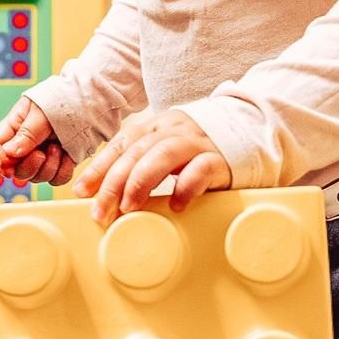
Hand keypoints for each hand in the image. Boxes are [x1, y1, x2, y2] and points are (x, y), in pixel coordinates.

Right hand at [0, 95, 77, 186]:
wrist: (92, 102)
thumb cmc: (64, 99)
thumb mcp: (41, 113)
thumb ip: (26, 133)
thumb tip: (8, 153)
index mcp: (17, 126)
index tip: (4, 168)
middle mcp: (28, 143)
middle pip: (16, 168)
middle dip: (28, 166)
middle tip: (40, 154)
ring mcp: (45, 155)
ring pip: (36, 177)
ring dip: (47, 167)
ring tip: (57, 148)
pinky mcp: (61, 163)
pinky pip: (56, 179)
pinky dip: (61, 172)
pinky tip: (67, 157)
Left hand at [73, 109, 232, 218]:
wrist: (255, 133)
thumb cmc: (203, 150)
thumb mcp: (169, 150)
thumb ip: (143, 163)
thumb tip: (107, 193)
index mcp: (159, 126)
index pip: (123, 143)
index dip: (100, 167)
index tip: (82, 191)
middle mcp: (176, 130)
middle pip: (137, 151)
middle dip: (113, 182)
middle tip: (100, 211)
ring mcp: (200, 142)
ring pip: (164, 155)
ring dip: (141, 181)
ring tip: (129, 207)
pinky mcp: (222, 159)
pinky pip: (201, 170)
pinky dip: (185, 186)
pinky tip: (175, 205)